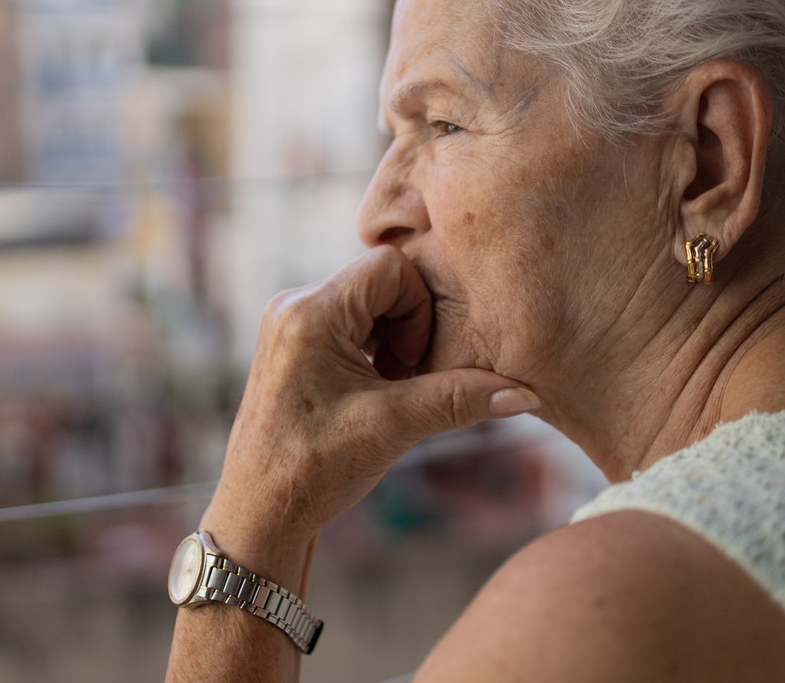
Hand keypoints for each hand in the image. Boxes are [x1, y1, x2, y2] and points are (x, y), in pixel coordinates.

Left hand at [200, 245, 538, 581]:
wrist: (259, 516)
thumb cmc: (312, 472)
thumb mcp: (393, 427)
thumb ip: (459, 399)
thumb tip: (524, 394)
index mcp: (309, 311)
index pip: (391, 268)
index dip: (419, 311)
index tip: (413, 366)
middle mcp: (294, 305)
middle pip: (382, 283)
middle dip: (409, 330)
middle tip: (405, 383)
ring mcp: (291, 325)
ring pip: (369, 305)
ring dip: (394, 344)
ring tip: (390, 394)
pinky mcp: (295, 346)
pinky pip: (351, 325)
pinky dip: (375, 354)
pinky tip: (375, 396)